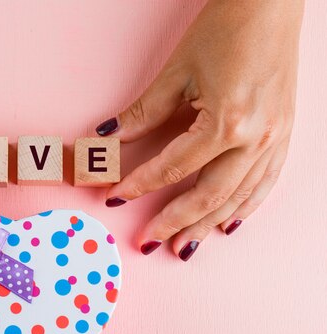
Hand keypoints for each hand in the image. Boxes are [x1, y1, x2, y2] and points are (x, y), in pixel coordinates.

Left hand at [96, 0, 303, 260]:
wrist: (270, 3)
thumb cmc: (226, 29)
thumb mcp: (177, 72)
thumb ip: (143, 113)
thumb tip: (110, 136)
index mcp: (226, 121)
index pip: (174, 167)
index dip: (141, 185)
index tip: (116, 198)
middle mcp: (256, 137)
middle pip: (209, 194)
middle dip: (176, 222)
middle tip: (149, 242)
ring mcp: (275, 139)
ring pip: (238, 197)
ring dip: (208, 224)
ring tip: (184, 248)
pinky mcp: (284, 134)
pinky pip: (264, 183)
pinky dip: (244, 206)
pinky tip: (228, 223)